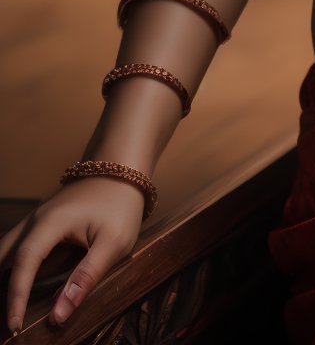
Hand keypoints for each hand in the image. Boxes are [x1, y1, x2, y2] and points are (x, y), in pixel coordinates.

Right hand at [0, 177, 144, 333]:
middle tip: (5, 318)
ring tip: (10, 304)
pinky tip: (16, 283)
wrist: (123, 168)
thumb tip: (59, 315)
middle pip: (3, 255)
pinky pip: (18, 245)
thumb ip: (85, 278)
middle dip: (1, 285)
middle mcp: (36, 220)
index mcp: (51, 223)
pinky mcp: (41, 222)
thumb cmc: (121, 205)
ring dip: (4, 274)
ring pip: (6, 249)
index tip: (15, 326)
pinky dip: (11, 265)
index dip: (16, 297)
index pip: (23, 264)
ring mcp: (37, 219)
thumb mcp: (113, 243)